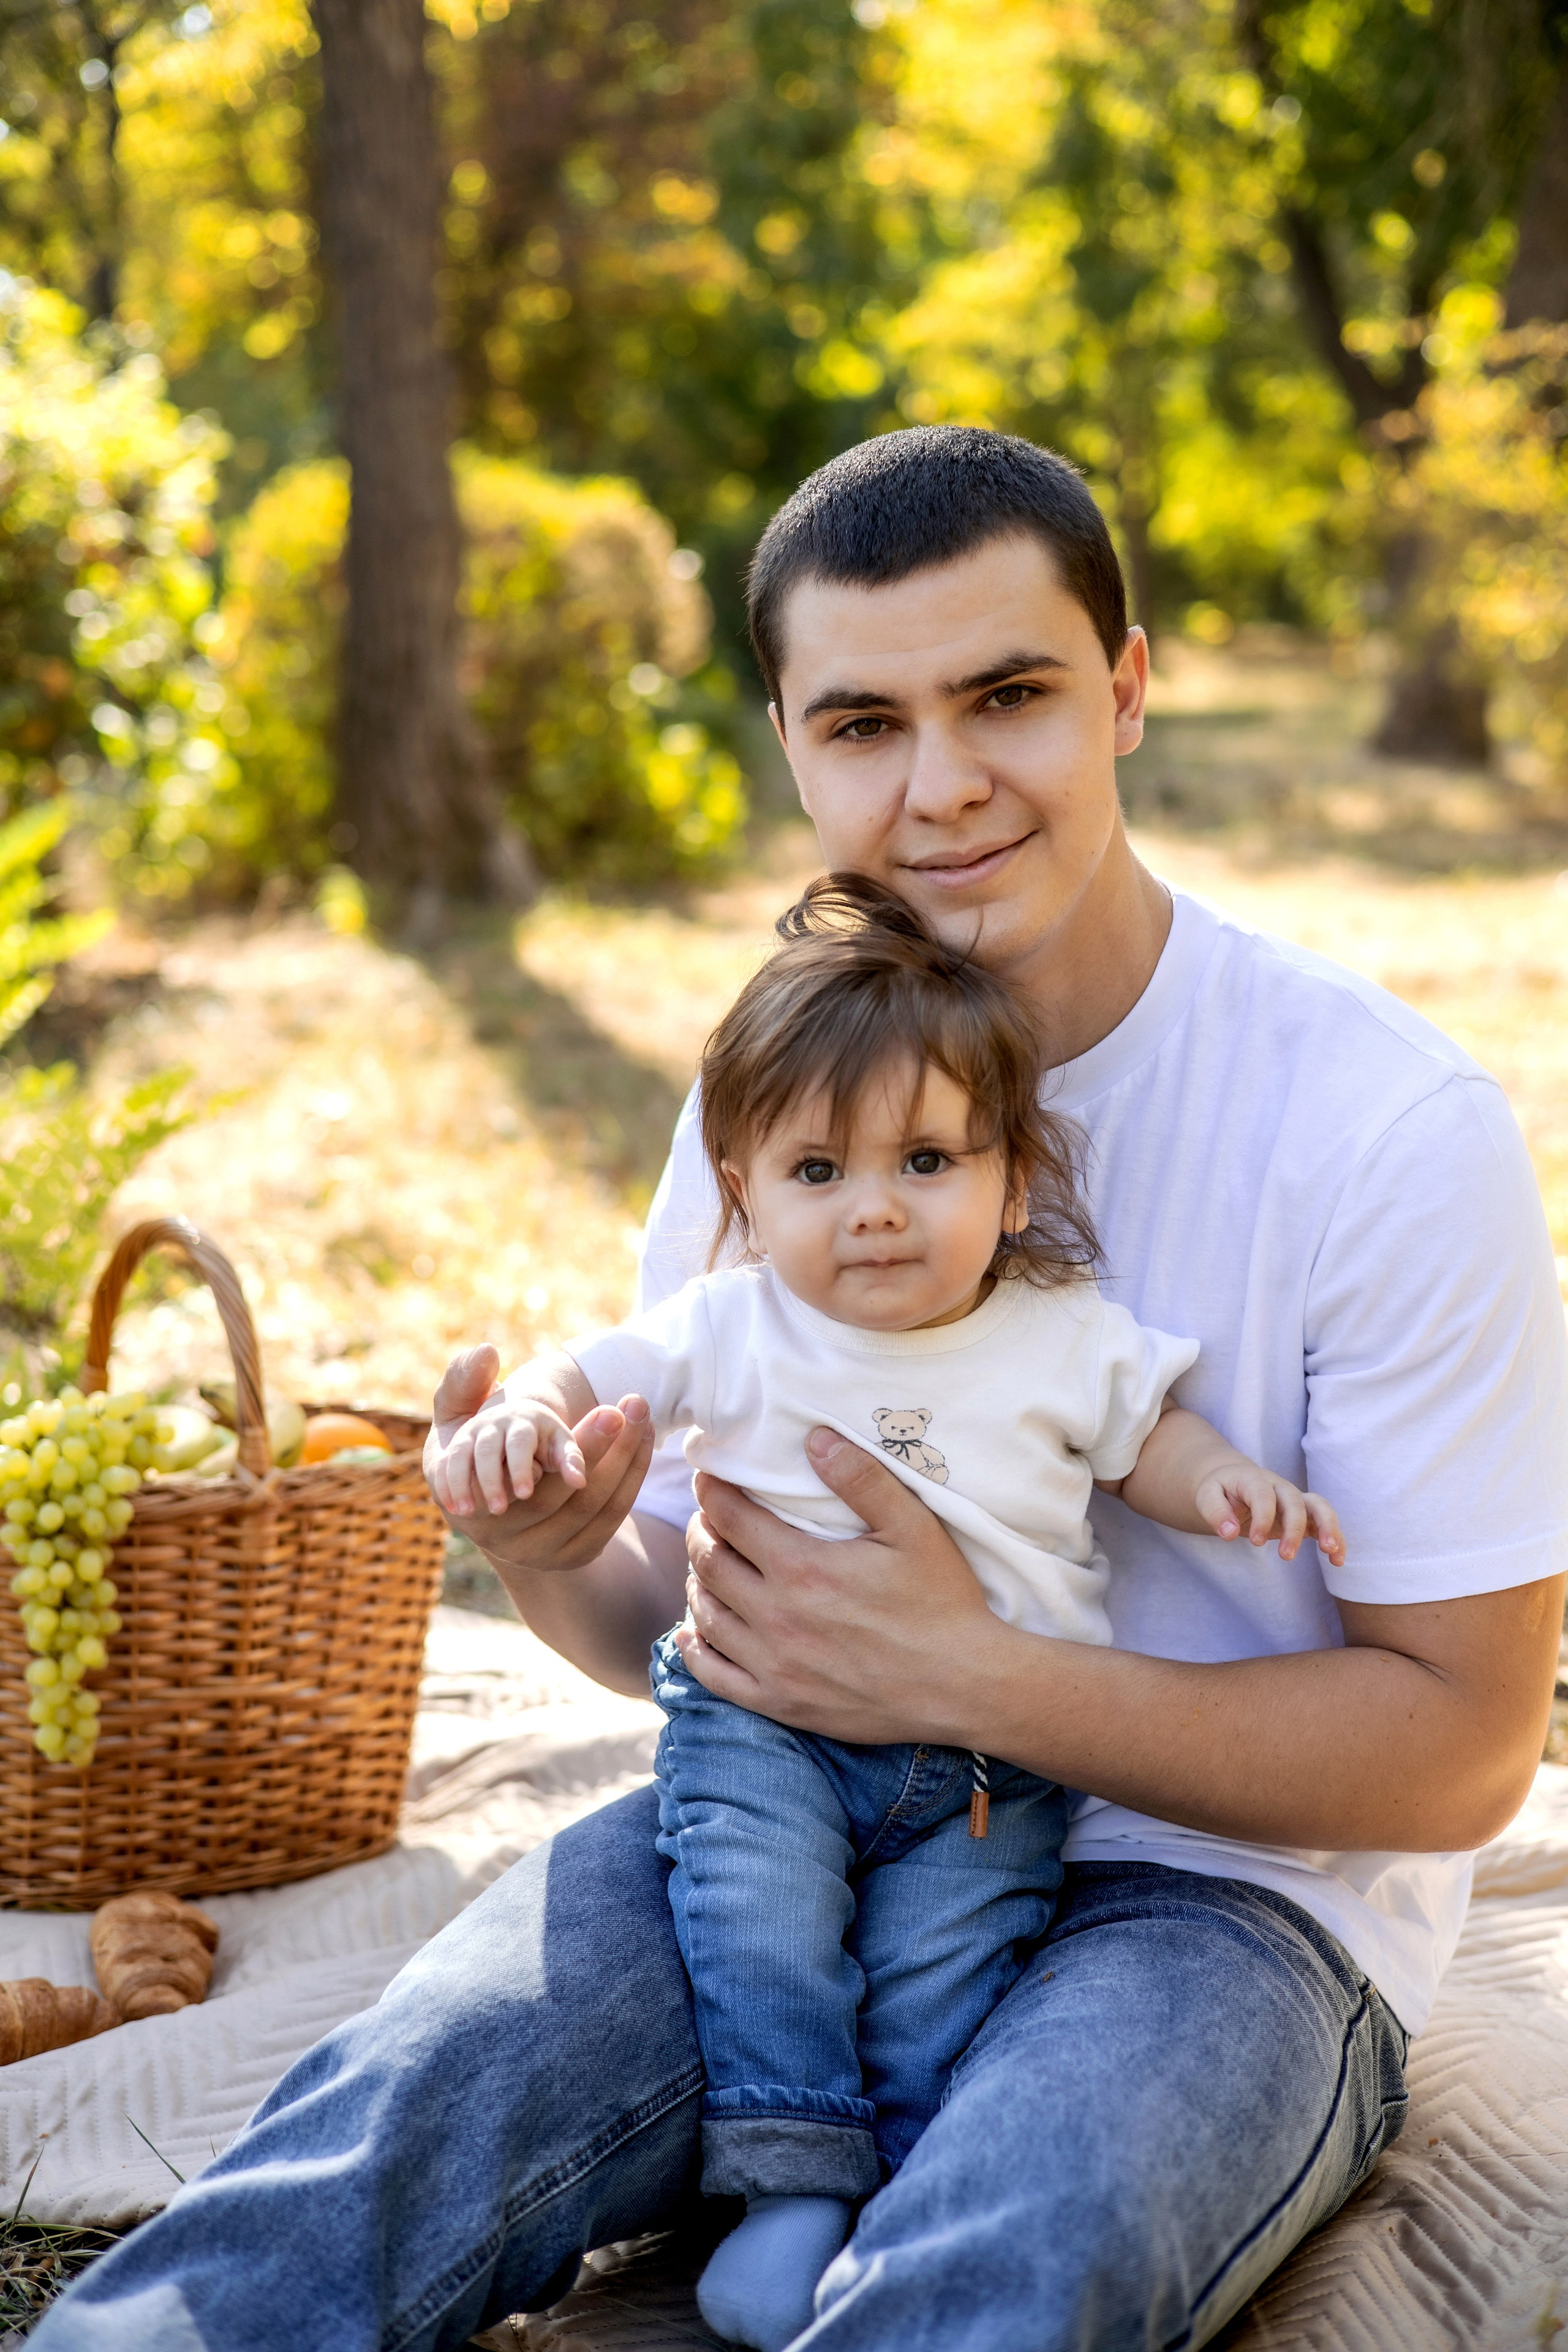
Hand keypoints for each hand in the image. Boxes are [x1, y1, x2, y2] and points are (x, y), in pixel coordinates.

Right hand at [423, 1344, 654, 1574]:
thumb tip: (486, 1350)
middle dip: (610, 1448)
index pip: (540, 1479)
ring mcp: (547, 1553)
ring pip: (600, 1507)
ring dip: (628, 1461)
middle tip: (633, 1407)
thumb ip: (461, 1386)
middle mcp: (515, 1539)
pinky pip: (614, 1516)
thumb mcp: (452, 1423)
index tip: (611, 1411)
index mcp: (485, 1507)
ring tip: (644, 1418)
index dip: (580, 1446)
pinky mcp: (576, 1556)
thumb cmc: (467, 1453)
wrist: (487, 1513)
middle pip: (576, 1497)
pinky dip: (633, 1477)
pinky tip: (644, 1441)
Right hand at [430, 1385, 585, 1515]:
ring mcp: (470, 1436)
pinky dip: (445, 1485)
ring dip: (461, 1484)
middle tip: (498, 1511)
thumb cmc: (546, 1440)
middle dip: (491, 1481)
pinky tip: (453, 1508)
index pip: (519, 1443)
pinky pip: (443, 1465)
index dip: (520, 1468)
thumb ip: (571, 1459)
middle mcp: (493, 1424)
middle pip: (486, 1450)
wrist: (516, 1421)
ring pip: (459, 1457)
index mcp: (523, 1421)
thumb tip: (579, 1481)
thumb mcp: (561, 1444)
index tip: (525, 1494)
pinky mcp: (456, 1449)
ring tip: (467, 1513)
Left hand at [677, 1427, 1003, 1741]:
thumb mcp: (913, 1527)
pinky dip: (695, 1649)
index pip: (729, 1517)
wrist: (964, 1684)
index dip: (711, 1491)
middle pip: (708, 1562)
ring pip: (706, 1615)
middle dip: (700, 1531)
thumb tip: (815, 1438)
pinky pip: (716, 1677)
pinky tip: (695, 1632)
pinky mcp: (782, 1703)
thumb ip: (861, 1479)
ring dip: (698, 1582)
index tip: (709, 1478)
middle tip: (709, 1517)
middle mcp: (777, 1616)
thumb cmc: (943, 1601)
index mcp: (802, 1567)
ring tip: (708, 1564)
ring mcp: (775, 1665)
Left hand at [1194, 1457, 1344, 1566]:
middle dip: (1294, 1528)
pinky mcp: (1303, 1515)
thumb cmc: (1220, 1489)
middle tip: (1286, 1556)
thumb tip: (1228, 1533)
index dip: (1263, 1518)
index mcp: (1254, 1479)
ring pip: (1319, 1506)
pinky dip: (1335, 1538)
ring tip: (1331, 1552)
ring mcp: (1294, 1500)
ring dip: (1328, 1527)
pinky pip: (1324, 1523)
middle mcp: (1279, 1487)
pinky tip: (1338, 1560)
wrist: (1233, 1480)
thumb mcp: (1207, 1495)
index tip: (1256, 1543)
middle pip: (1295, 1501)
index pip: (1263, 1495)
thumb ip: (1215, 1512)